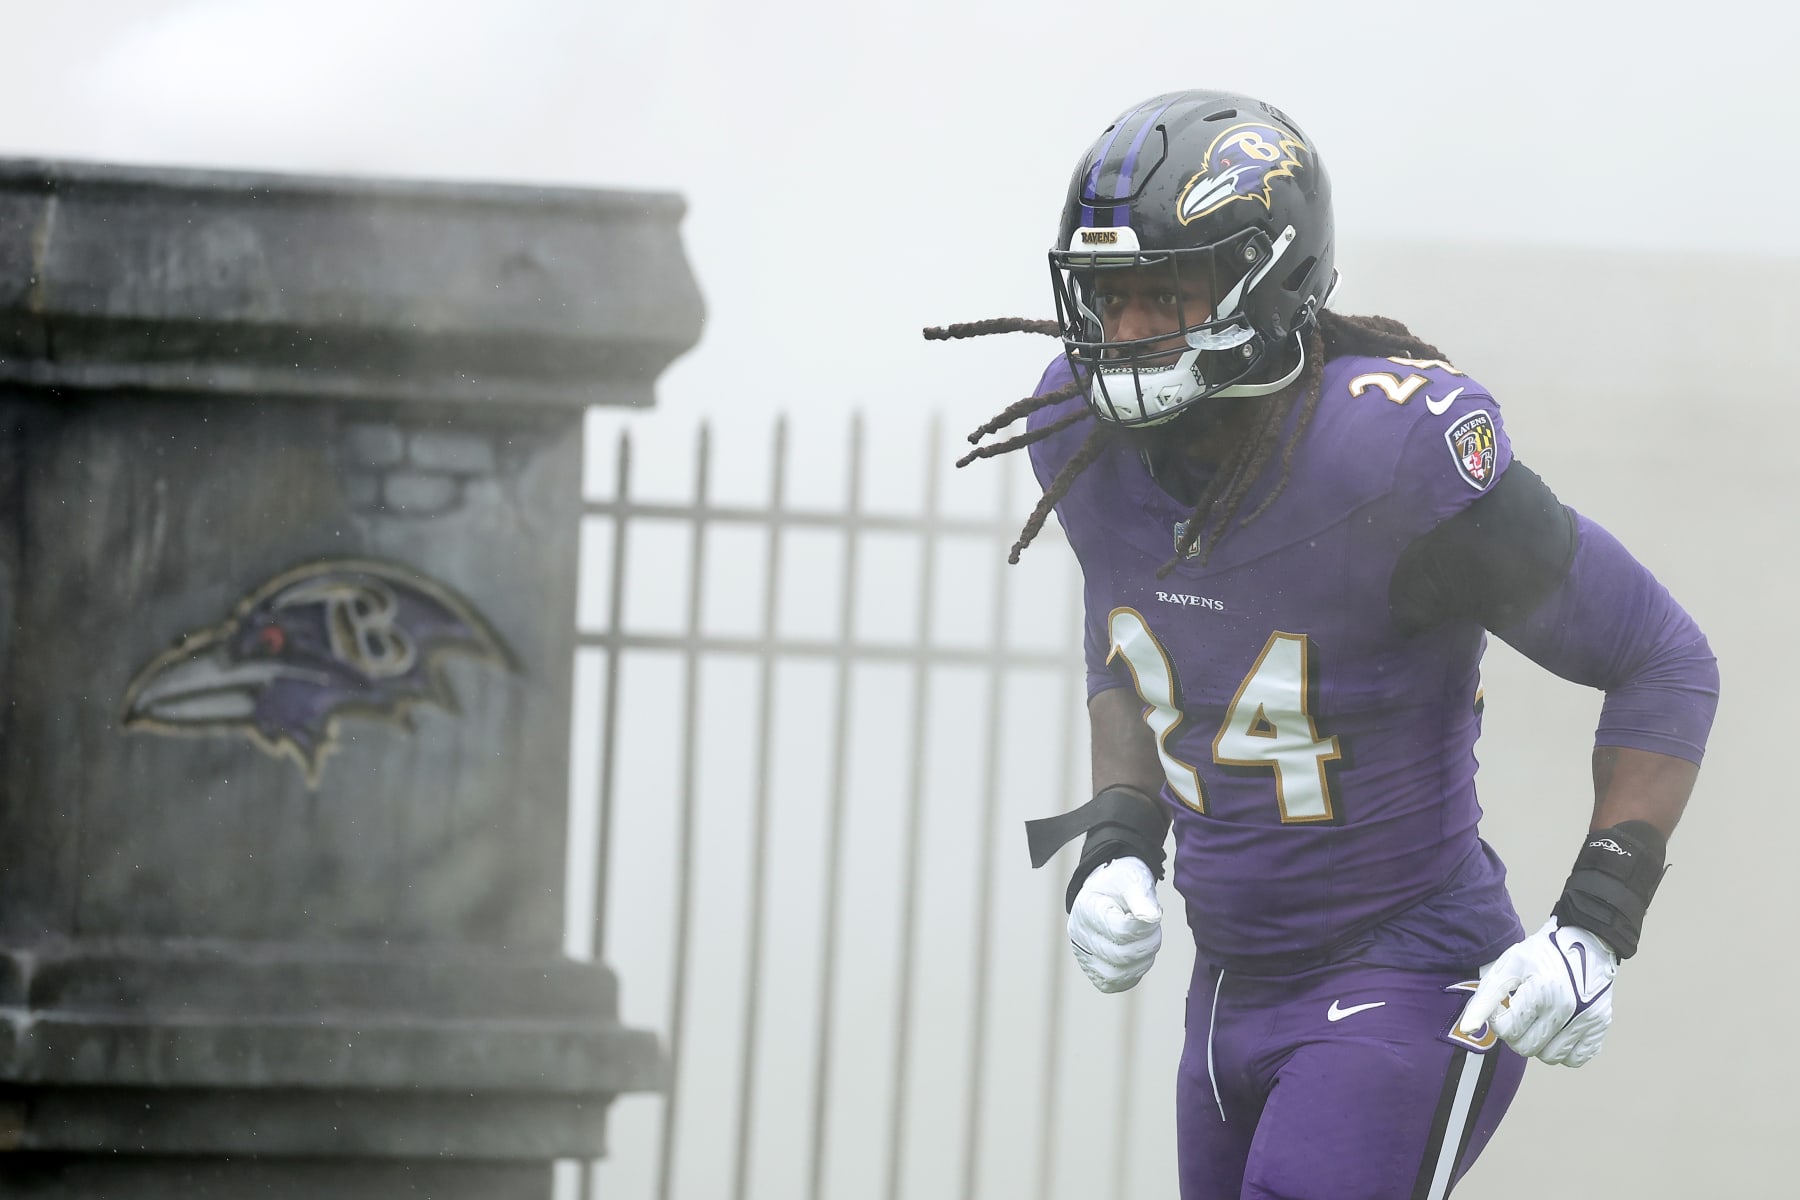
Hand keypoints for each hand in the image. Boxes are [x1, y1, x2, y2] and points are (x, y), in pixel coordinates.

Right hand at [1068, 857, 1161, 992]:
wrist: (1109, 890)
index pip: (1120, 930)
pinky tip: (1139, 956)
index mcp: (1087, 909)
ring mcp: (1084, 954)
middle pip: (1120, 955)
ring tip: (1147, 941)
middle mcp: (1079, 934)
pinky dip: (1132, 974)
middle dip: (1148, 943)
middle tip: (1154, 927)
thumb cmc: (1121, 883)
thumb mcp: (1133, 880)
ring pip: (1116, 975)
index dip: (1145, 927)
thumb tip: (1153, 918)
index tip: (1153, 914)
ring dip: (1142, 961)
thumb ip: (1143, 898)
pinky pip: (1112, 984)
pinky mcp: (1092, 969)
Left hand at [1458, 917, 1617, 1066]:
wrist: (1585, 941)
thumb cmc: (1541, 954)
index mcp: (1542, 991)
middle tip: (1519, 1014)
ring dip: (1538, 1044)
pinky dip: (1563, 1050)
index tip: (1504, 1005)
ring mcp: (1587, 1019)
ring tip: (1538, 1020)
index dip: (1499, 1021)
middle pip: (1527, 1048)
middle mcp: (1568, 1008)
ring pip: (1550, 1058)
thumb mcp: (1507, 967)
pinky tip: (1557, 1029)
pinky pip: (1576, 1059)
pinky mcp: (1600, 1025)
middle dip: (1516, 1034)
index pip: (1508, 1031)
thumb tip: (1466, 1029)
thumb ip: (1484, 999)